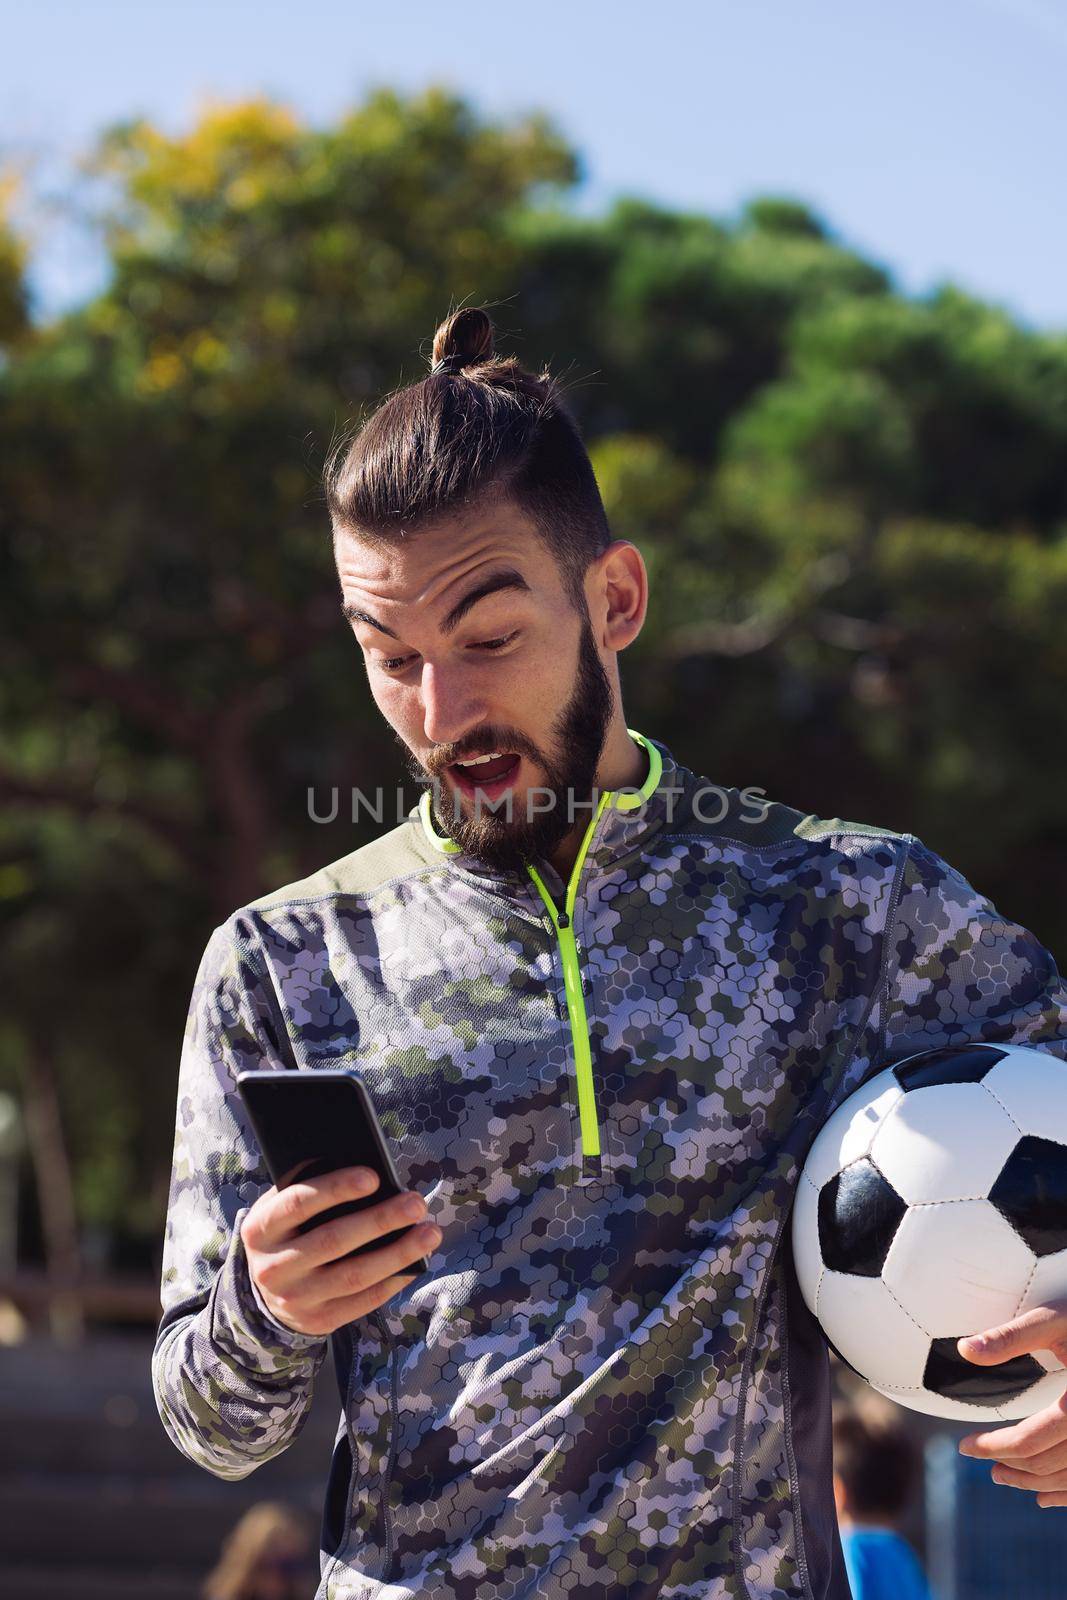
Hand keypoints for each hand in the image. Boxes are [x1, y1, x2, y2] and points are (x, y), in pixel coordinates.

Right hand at [239, 1165, 440, 1335]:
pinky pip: (362, 1302)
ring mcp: (295, 1299)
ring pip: (354, 1276)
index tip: (373, 1177)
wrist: (265, 1291)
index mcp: (260, 1229)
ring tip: (429, 1233)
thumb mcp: (281, 1208)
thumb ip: (309, 1187)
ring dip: (398, 1253)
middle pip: (333, 1241)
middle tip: (416, 1203)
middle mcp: (273, 1267)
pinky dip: (392, 1281)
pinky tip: (415, 1264)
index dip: (335, 1189)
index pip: (297, 1203)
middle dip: (380, 1220)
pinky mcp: (318, 1322)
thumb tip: (366, 1174)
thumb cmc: (288, 1232)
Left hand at [956, 1304, 1066, 1505]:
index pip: (1028, 1440)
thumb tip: (965, 1349)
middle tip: (980, 1460)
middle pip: (1048, 1464)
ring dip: (1034, 1482)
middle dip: (1009, 1465)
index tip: (964, 1446)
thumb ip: (1011, 1337)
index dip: (991, 1447)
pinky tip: (1045, 1498)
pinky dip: (1065, 1494)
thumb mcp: (1053, 1321)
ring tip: (1003, 1475)